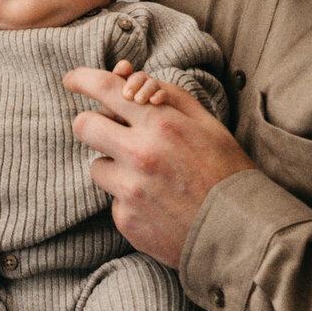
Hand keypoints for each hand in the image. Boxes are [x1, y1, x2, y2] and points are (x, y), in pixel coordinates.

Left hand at [64, 65, 255, 268]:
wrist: (240, 232)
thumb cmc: (226, 171)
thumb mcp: (206, 123)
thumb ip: (168, 97)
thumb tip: (131, 80)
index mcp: (161, 123)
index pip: (105, 88)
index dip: (81, 78)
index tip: (71, 79)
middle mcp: (140, 154)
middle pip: (84, 125)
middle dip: (93, 124)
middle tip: (108, 131)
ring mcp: (129, 190)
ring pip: (96, 166)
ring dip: (114, 167)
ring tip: (149, 178)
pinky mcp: (125, 220)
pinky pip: (113, 200)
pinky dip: (129, 199)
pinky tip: (157, 204)